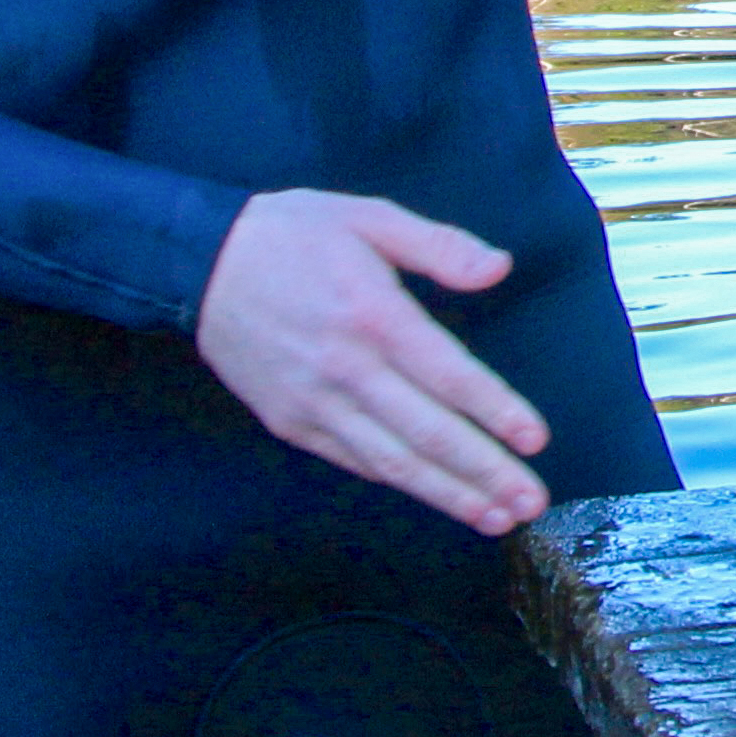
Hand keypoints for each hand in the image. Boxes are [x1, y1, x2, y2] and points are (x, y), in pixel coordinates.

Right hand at [194, 189, 544, 532]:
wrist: (200, 264)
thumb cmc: (292, 235)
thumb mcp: (369, 218)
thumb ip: (439, 246)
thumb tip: (499, 268)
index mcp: (374, 315)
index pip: (449, 377)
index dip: (496, 412)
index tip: (535, 441)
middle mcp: (347, 369)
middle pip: (428, 433)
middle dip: (485, 473)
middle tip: (531, 503)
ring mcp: (315, 403)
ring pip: (393, 461)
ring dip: (449, 494)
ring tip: (497, 518)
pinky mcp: (291, 422)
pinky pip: (355, 460)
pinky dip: (399, 482)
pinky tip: (436, 496)